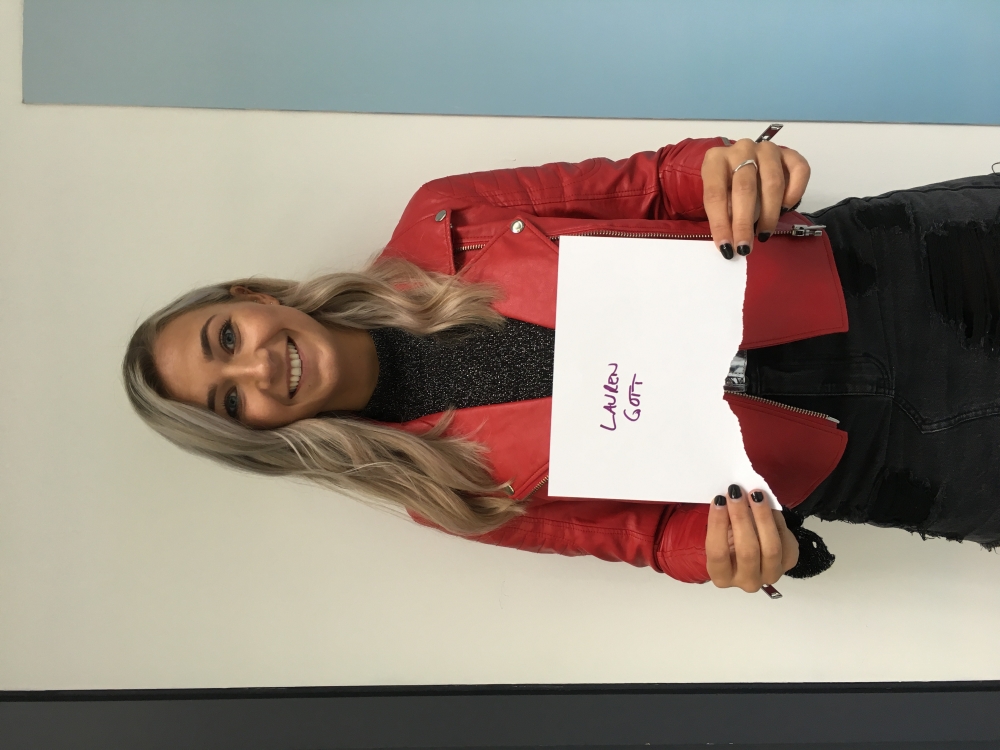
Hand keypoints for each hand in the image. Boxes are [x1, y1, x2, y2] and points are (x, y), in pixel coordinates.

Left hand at [701, 138, 810, 258]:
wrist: (741, 163)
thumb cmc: (726, 186)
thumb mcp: (716, 198)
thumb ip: (722, 213)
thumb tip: (730, 242)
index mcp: (715, 159)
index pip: (715, 194)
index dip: (721, 224)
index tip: (726, 248)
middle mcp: (741, 149)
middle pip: (745, 188)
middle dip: (744, 223)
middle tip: (745, 247)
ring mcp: (766, 149)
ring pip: (773, 182)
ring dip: (769, 214)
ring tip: (763, 234)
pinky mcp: (788, 153)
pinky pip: (799, 170)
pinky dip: (795, 192)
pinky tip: (786, 208)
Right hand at [705, 484, 798, 591]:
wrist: (752, 548)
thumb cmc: (730, 540)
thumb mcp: (720, 533)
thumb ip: (723, 520)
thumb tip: (730, 497)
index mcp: (721, 577)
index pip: (718, 552)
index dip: (718, 524)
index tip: (719, 500)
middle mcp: (746, 582)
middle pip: (747, 550)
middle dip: (741, 517)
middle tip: (737, 493)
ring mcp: (770, 576)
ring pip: (771, 548)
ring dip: (763, 517)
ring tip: (756, 495)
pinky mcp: (788, 564)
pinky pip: (786, 542)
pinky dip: (777, 520)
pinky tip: (768, 505)